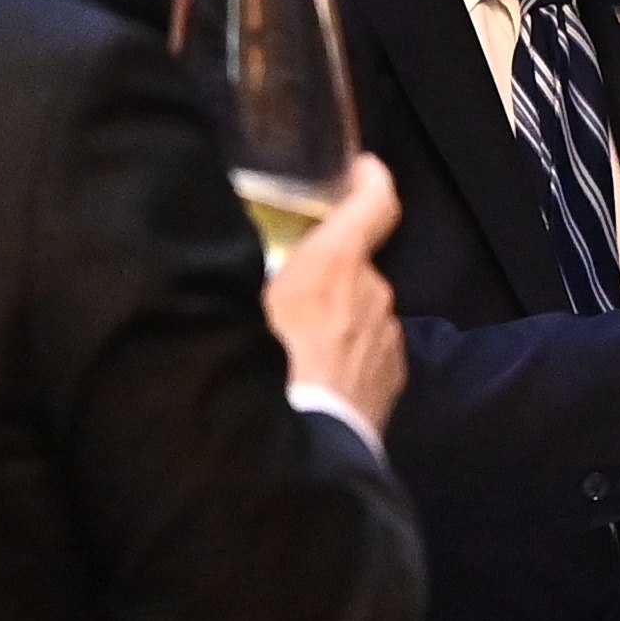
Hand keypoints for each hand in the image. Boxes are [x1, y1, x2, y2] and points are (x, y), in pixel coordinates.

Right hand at [264, 153, 405, 437]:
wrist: (300, 452)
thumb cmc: (262, 370)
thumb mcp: (236, 307)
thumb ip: (242, 275)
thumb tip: (226, 260)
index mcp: (337, 263)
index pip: (374, 204)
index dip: (371, 181)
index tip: (363, 169)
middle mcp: (374, 293)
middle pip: (356, 268)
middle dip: (328, 275)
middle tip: (284, 297)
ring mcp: (389, 339)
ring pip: (361, 314)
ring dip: (335, 321)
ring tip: (291, 351)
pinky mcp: (393, 380)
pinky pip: (368, 352)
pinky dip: (346, 357)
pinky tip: (314, 382)